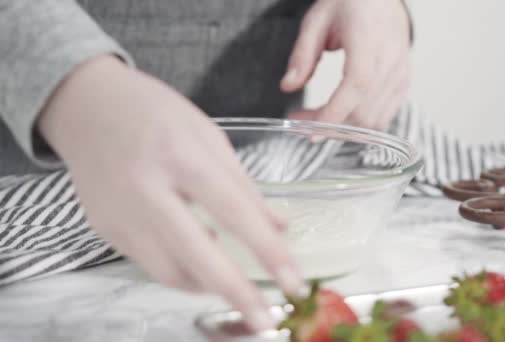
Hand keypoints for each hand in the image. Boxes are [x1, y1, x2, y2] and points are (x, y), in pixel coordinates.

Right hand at [38, 55, 303, 330]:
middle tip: (266, 320)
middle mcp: (146, 189)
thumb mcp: (208, 136)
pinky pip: (150, 264)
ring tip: (233, 282)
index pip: (232, 211)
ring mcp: (120, 214)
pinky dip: (181, 271)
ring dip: (209, 285)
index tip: (294, 281)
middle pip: (196, 254)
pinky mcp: (105, 230)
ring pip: (169, 272)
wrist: (87, 106)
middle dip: (236, 293)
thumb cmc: (155, 112)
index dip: (267, 250)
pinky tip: (198, 258)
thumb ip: (244, 186)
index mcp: (181, 156)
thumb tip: (279, 228)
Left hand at [281, 0, 411, 129]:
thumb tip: (288, 86)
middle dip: (331, 125)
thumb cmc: (351, 2)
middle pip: (364, 110)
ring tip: (319, 118)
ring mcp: (401, 73)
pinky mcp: (404, 81)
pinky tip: (343, 114)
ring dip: (345, 127)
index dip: (335, 112)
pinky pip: (386, 115)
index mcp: (369, 39)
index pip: (357, 85)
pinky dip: (363, 123)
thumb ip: (302, 54)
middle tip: (302, 120)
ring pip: (375, 119)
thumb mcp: (317, 20)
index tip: (310, 129)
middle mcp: (391, 59)